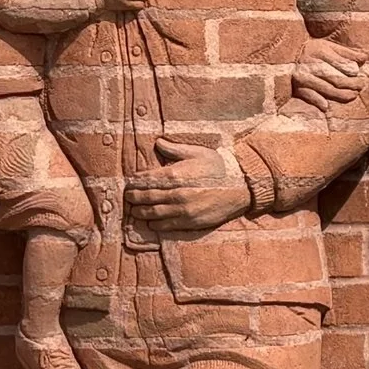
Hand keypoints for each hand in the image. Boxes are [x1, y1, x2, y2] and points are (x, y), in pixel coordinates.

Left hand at [123, 138, 251, 230]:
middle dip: (133, 197)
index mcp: (174, 175)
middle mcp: (175, 194)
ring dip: (140, 212)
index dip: (134, 182)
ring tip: (135, 210)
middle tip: (127, 197)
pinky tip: (150, 222)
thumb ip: (175, 149)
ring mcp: (182, 210)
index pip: (145, 179)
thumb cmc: (219, 168)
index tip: (129, 183)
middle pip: (145, 197)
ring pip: (152, 213)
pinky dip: (155, 224)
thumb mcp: (198, 153)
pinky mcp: (190, 222)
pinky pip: (166, 226)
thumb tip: (158, 142)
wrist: (241, 188)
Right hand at [290, 43, 364, 109]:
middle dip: (352, 85)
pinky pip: (310, 97)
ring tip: (353, 95)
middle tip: (361, 86)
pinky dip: (318, 102)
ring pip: (328, 90)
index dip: (353, 71)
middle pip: (337, 79)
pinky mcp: (296, 88)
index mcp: (319, 51)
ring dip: (343, 95)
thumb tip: (365, 57)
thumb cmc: (310, 50)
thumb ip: (347, 52)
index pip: (341, 64)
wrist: (284, 55)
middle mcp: (310, 64)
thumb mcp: (328, 46)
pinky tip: (326, 107)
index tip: (359, 74)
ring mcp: (303, 77)